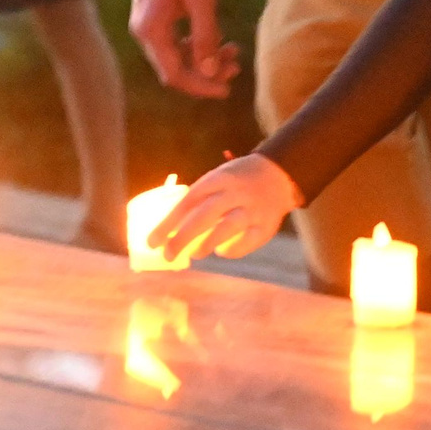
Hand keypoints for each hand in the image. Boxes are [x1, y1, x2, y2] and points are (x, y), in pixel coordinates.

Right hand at [129, 0, 238, 97]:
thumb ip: (205, 36)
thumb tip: (211, 71)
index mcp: (152, 31)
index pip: (175, 75)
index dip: (202, 86)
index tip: (228, 89)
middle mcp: (143, 31)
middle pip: (174, 68)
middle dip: (206, 72)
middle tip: (237, 66)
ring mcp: (145, 22)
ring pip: (175, 54)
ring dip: (202, 57)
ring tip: (232, 50)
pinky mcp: (152, 12)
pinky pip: (172, 39)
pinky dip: (193, 43)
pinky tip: (215, 36)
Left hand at [149, 154, 301, 263]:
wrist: (278, 174)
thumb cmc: (236, 181)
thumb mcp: (216, 179)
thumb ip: (197, 201)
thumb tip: (167, 230)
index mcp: (218, 178)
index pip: (189, 201)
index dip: (168, 223)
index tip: (152, 241)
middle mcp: (236, 192)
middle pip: (205, 216)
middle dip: (182, 238)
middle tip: (167, 255)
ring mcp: (253, 209)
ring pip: (227, 228)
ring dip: (206, 244)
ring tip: (194, 254)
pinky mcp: (266, 226)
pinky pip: (246, 242)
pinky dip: (231, 250)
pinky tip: (221, 251)